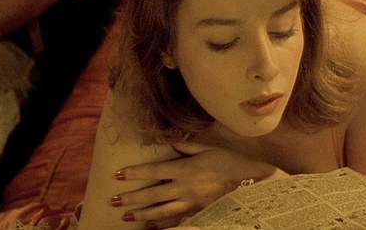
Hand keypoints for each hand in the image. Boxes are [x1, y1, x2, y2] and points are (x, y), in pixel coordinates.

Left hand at [112, 140, 283, 228]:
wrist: (251, 182)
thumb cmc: (230, 161)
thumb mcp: (208, 148)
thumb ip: (186, 147)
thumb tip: (170, 143)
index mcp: (184, 169)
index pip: (153, 170)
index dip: (135, 173)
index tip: (119, 175)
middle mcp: (184, 187)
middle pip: (152, 194)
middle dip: (131, 198)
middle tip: (114, 201)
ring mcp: (190, 203)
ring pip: (160, 211)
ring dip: (141, 214)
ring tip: (126, 216)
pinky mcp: (198, 213)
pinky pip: (177, 221)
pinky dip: (162, 226)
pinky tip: (150, 228)